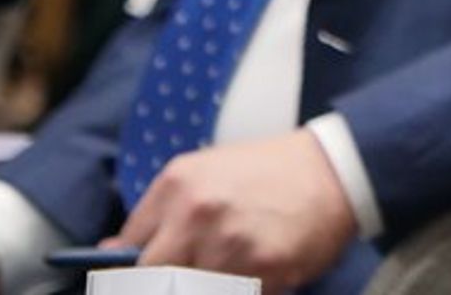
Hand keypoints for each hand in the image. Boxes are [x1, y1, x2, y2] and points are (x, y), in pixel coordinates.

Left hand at [115, 129, 357, 289]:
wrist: (336, 169)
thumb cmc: (267, 172)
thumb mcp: (204, 173)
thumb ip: (160, 211)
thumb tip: (115, 253)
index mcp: (177, 187)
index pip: (126, 252)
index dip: (130, 273)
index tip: (141, 280)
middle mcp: (197, 216)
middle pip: (152, 281)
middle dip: (167, 284)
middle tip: (193, 274)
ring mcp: (230, 246)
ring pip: (193, 292)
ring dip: (208, 286)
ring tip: (233, 267)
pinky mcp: (263, 271)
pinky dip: (243, 291)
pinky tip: (258, 272)